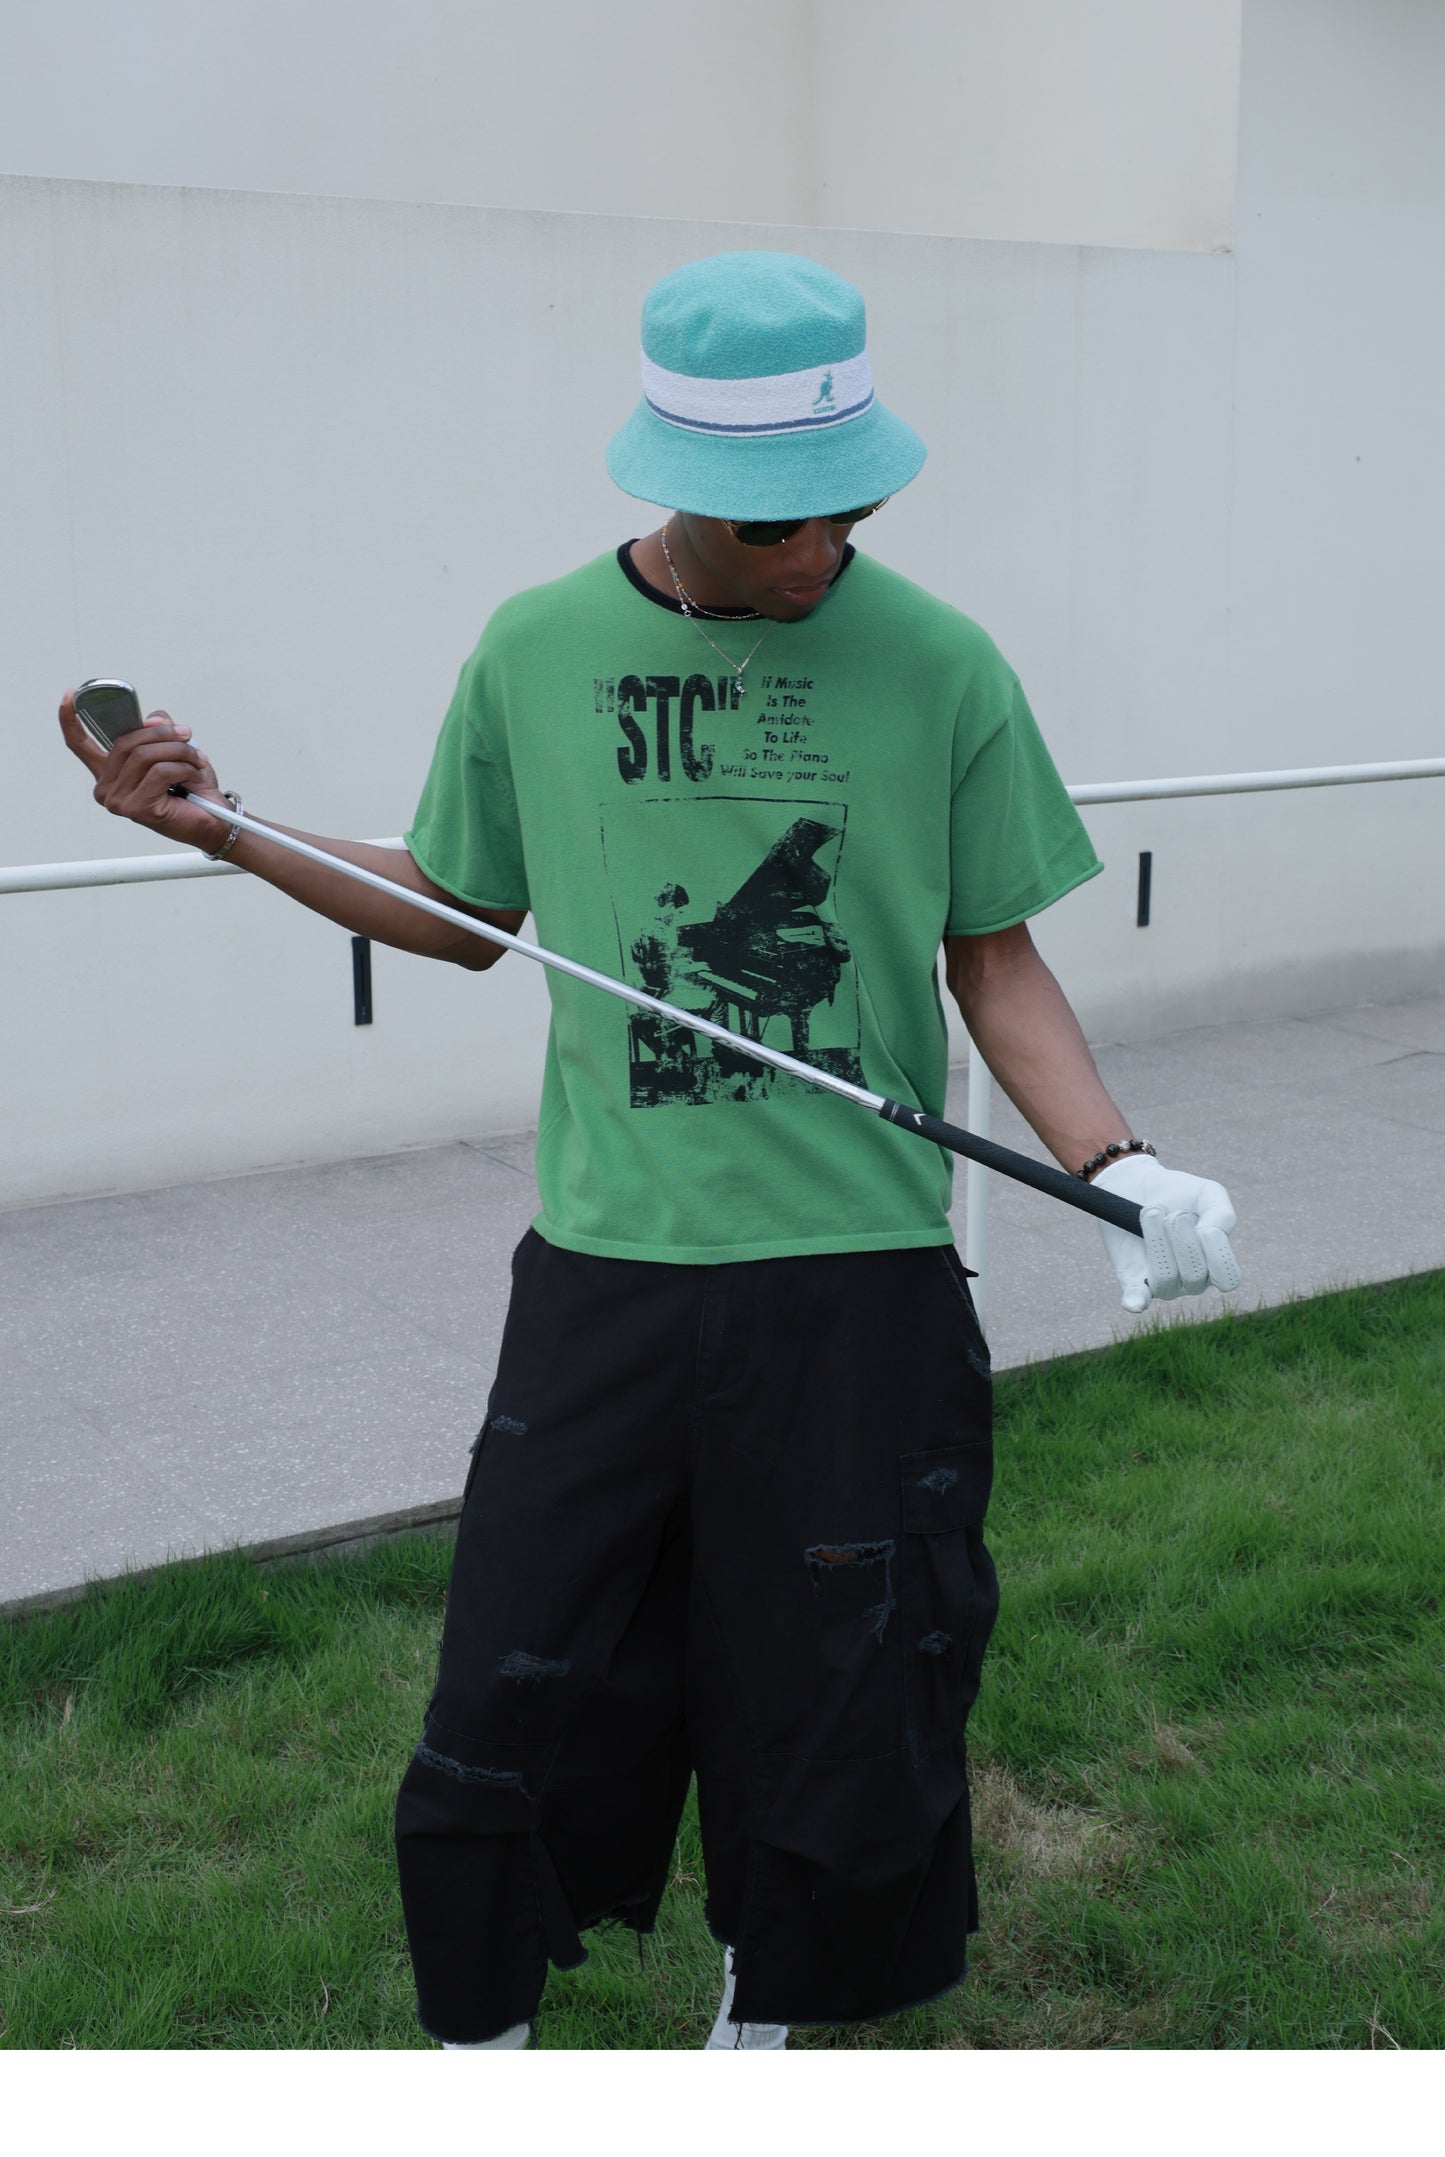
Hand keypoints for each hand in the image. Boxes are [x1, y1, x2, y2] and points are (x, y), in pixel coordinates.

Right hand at [58, 691, 227, 852]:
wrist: (214, 821)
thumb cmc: (192, 789)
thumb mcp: (173, 750)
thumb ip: (157, 730)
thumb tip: (152, 720)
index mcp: (110, 773)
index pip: (80, 745)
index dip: (70, 719)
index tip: (68, 694)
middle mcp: (106, 788)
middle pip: (126, 742)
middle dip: (162, 734)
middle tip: (187, 734)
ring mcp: (117, 801)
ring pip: (145, 755)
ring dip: (178, 752)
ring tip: (196, 760)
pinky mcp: (135, 809)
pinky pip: (160, 772)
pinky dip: (184, 768)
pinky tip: (193, 777)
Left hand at [1093, 1154, 1240, 1313]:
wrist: (1137, 1186)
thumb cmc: (1179, 1193)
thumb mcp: (1208, 1193)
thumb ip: (1221, 1215)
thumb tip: (1209, 1235)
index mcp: (1215, 1263)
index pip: (1228, 1279)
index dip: (1217, 1253)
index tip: (1203, 1224)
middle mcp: (1191, 1280)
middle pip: (1195, 1277)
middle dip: (1183, 1240)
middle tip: (1171, 1213)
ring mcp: (1162, 1284)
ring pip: (1166, 1279)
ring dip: (1157, 1241)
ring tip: (1150, 1213)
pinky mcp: (1133, 1279)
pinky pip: (1136, 1299)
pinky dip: (1136, 1301)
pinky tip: (1134, 1302)